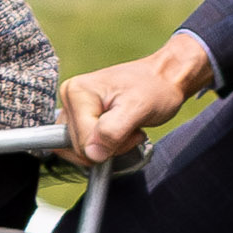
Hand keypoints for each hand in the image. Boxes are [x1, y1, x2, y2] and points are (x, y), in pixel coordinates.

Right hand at [61, 33, 213, 169]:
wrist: (164, 77)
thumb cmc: (155, 89)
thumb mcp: (138, 109)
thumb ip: (112, 131)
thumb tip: (91, 154)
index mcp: (76, 92)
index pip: (82, 141)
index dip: (109, 146)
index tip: (133, 131)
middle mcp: (68, 98)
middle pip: (79, 146)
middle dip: (109, 147)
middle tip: (132, 130)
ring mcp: (72, 107)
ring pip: (81, 147)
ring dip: (107, 147)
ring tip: (127, 130)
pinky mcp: (79, 115)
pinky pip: (84, 143)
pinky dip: (104, 145)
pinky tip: (120, 132)